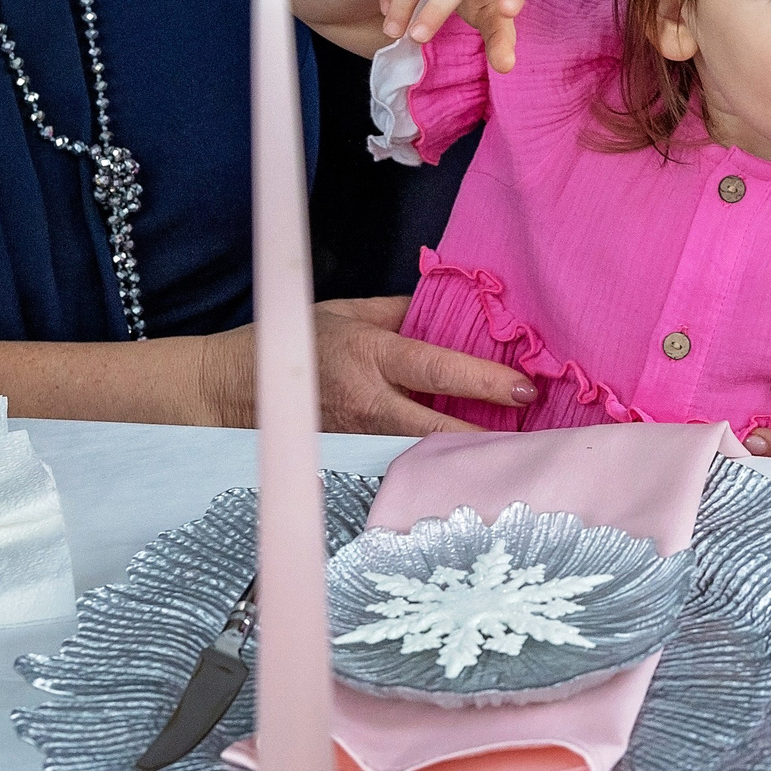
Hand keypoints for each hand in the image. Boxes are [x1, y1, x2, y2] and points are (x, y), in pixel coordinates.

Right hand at [201, 296, 541, 435]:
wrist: (237, 387)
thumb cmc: (300, 341)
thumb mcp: (350, 311)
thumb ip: (402, 310)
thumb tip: (452, 304)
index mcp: (370, 354)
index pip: (435, 369)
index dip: (482, 380)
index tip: (524, 388)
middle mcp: (366, 401)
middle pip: (436, 426)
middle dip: (487, 432)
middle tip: (533, 431)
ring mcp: (357, 438)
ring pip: (421, 453)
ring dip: (464, 453)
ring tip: (513, 451)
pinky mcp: (349, 461)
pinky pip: (398, 463)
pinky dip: (432, 465)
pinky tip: (463, 466)